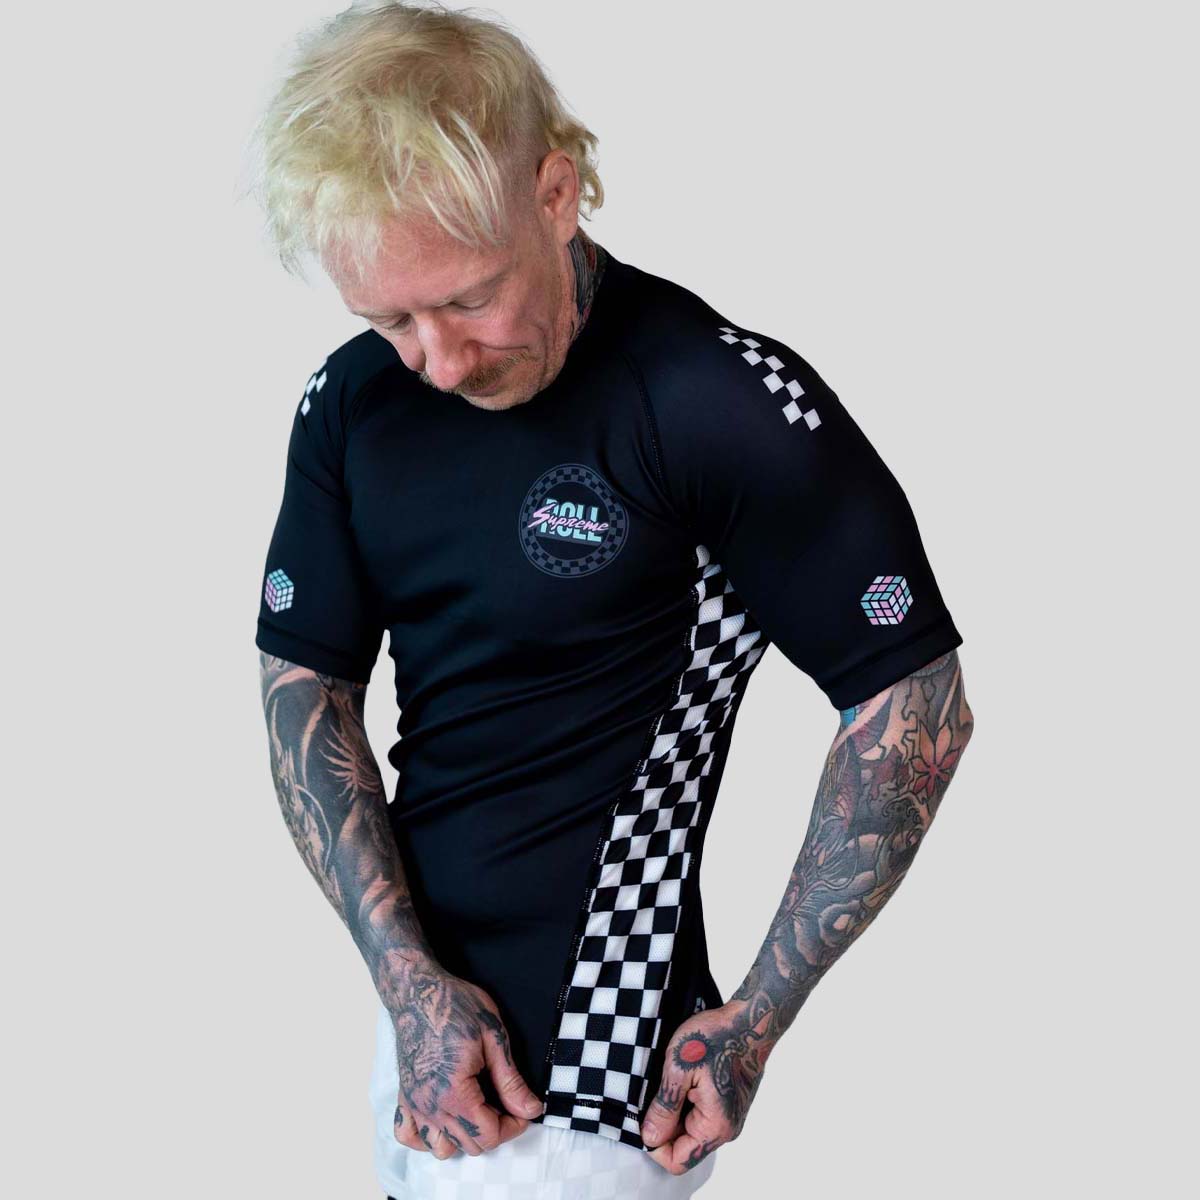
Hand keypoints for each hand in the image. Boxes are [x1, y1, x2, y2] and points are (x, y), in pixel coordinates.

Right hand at [379, 958, 543, 1158]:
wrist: (419, 991)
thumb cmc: (455, 1006)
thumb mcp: (493, 1037)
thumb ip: (511, 1080)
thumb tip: (531, 1110)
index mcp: (455, 1093)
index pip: (488, 1136)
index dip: (513, 1126)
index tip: (522, 1108)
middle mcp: (430, 1106)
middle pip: (469, 1146)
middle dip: (494, 1129)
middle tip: (506, 1102)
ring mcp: (414, 1104)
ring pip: (440, 1148)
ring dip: (463, 1137)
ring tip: (477, 1110)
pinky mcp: (403, 1096)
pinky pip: (408, 1136)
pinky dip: (426, 1137)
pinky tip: (444, 1118)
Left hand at [640, 999, 773, 1174]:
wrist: (748, 1019)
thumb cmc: (715, 1037)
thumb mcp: (679, 1068)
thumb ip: (664, 1108)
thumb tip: (650, 1138)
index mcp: (716, 1127)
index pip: (677, 1161)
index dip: (654, 1145)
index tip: (642, 1117)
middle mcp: (727, 1129)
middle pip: (684, 1146)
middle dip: (664, 1125)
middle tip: (654, 1092)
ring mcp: (730, 1117)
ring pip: (691, 1130)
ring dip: (675, 1112)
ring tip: (670, 1080)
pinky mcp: (729, 1104)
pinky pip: (702, 1116)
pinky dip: (687, 1102)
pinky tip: (683, 1077)